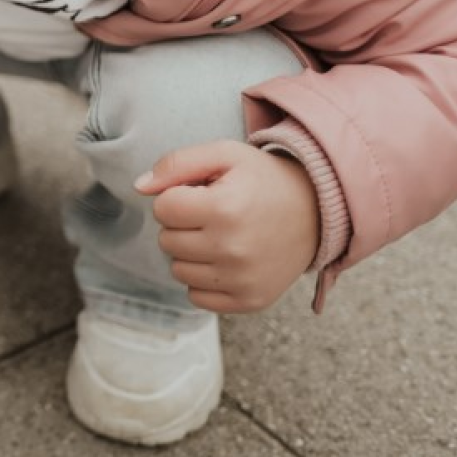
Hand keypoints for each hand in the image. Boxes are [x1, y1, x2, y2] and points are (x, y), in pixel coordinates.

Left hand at [137, 142, 318, 313]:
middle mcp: (233, 249)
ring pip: (178, 270)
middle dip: (182, 225)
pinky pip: (196, 297)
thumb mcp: (224, 155)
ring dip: (191, 253)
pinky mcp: (250, 301)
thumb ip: (176, 164)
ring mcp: (242, 280)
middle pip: (167, 241)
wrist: (317, 212)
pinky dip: (204, 280)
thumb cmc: (263, 180)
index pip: (162, 209)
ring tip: (221, 236)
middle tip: (213, 215)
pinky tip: (226, 260)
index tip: (202, 194)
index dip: (177, 197)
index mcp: (225, 209)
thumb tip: (139, 187)